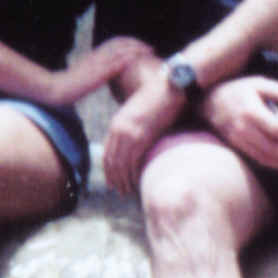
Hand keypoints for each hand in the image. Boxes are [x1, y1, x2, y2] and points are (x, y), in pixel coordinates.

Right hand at [43, 36, 153, 106]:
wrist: (57, 89)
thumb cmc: (70, 86)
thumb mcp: (86, 75)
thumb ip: (96, 72)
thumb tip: (107, 75)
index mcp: (94, 55)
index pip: (115, 42)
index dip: (130, 43)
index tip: (142, 46)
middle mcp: (97, 56)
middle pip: (120, 43)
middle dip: (137, 44)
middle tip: (150, 48)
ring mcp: (97, 63)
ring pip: (119, 51)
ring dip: (135, 50)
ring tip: (148, 52)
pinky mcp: (96, 73)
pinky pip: (113, 64)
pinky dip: (126, 60)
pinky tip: (135, 60)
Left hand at [101, 73, 184, 196]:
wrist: (170, 86)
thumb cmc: (161, 98)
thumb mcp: (140, 112)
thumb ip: (136, 127)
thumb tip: (140, 143)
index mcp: (117, 123)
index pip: (107, 152)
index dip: (108, 169)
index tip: (112, 181)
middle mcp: (119, 129)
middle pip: (111, 161)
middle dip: (114, 178)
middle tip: (119, 191)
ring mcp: (129, 132)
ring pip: (120, 164)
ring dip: (123, 180)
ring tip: (127, 191)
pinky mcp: (142, 136)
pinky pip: (132, 161)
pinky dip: (133, 174)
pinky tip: (136, 183)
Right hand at [199, 77, 277, 172]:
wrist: (210, 101)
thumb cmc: (238, 90)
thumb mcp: (258, 83)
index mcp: (251, 111)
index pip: (274, 129)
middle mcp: (243, 128)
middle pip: (269, 148)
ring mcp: (238, 139)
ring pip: (262, 157)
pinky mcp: (236, 145)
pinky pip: (255, 158)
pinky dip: (271, 164)